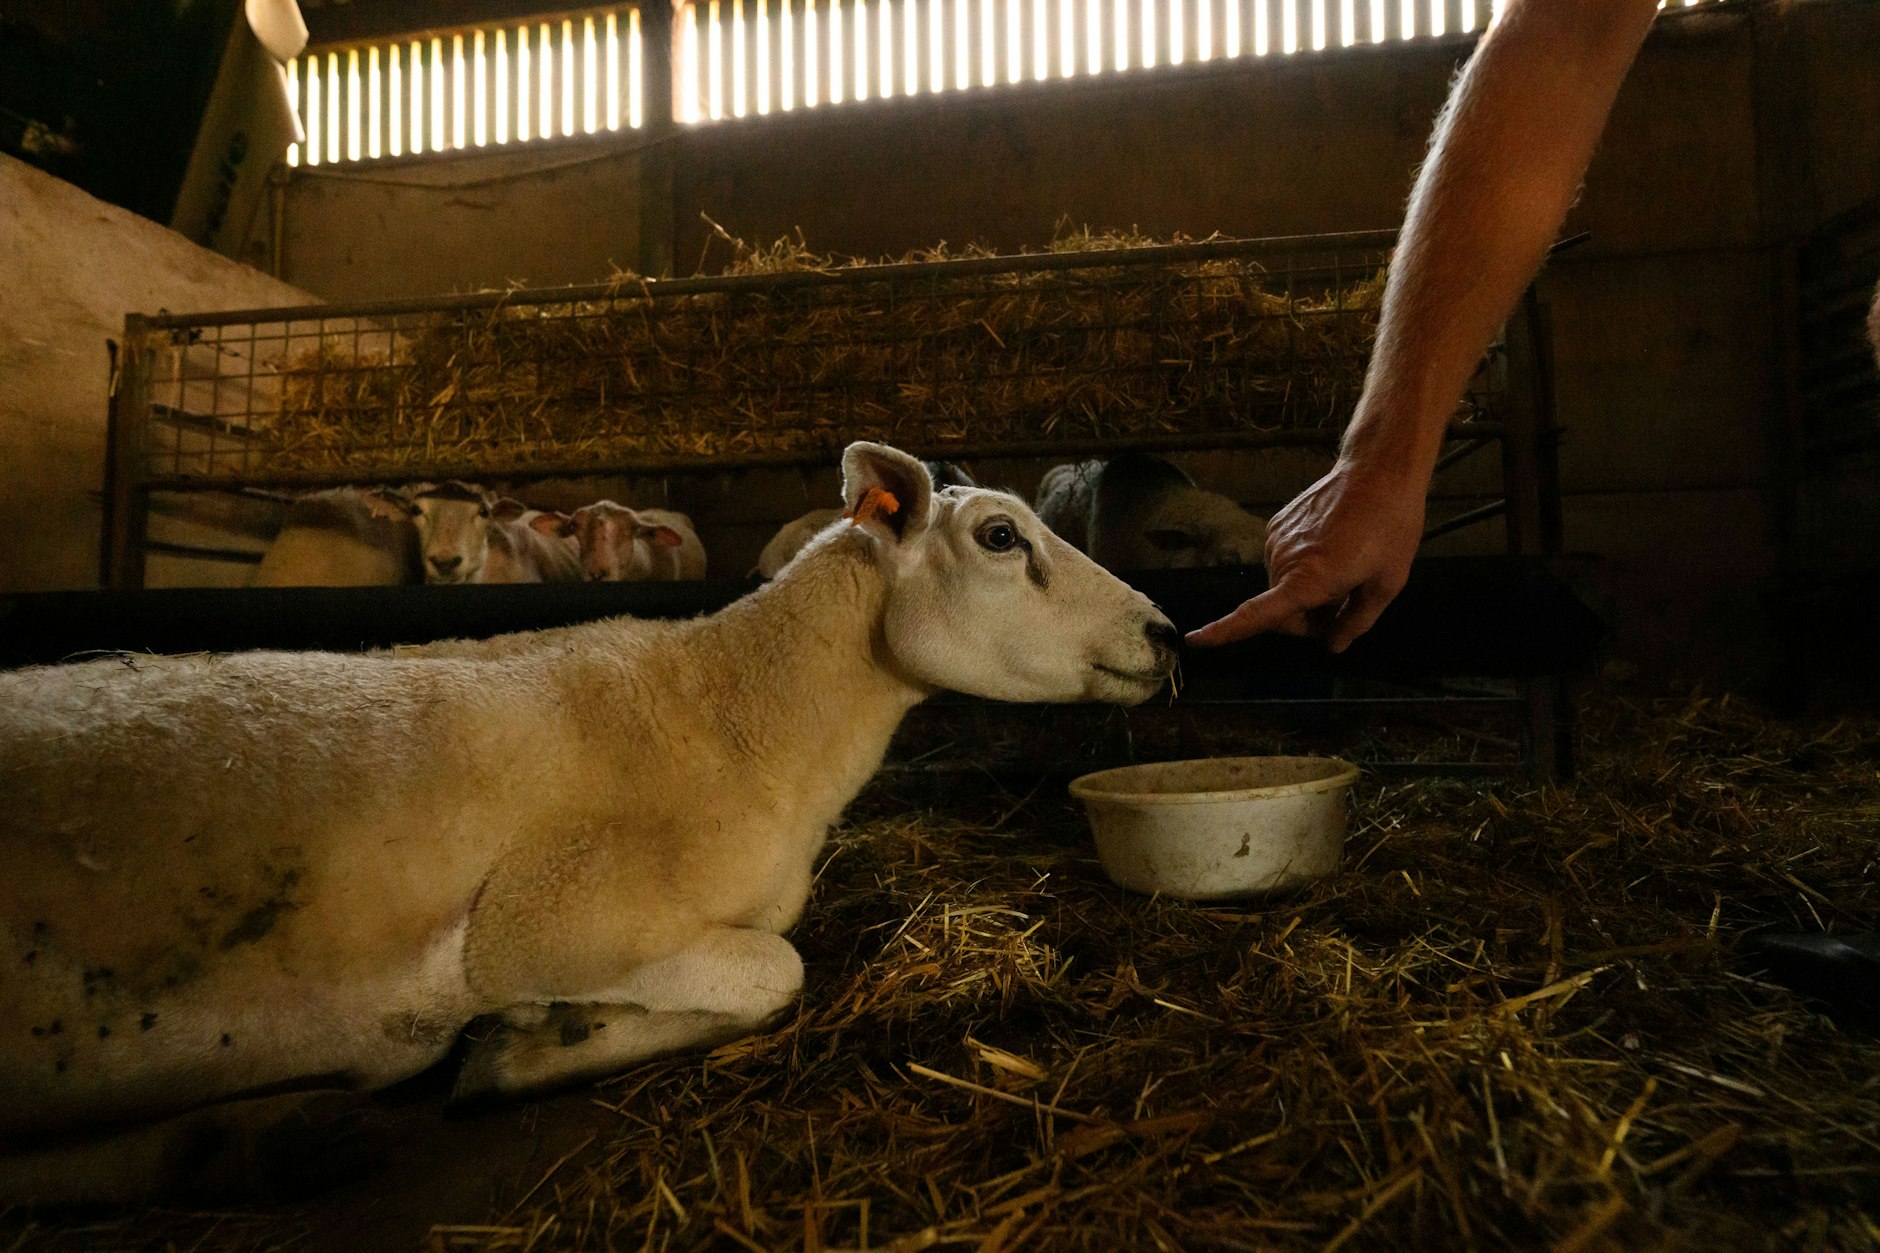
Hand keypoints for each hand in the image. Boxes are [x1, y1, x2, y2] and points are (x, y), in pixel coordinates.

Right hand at [1185, 460, 1426, 652]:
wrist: (1378, 471)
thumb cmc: (1390, 527)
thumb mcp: (1387, 583)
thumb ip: (1356, 622)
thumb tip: (1333, 646)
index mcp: (1309, 580)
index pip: (1256, 614)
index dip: (1223, 632)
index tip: (1194, 640)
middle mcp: (1283, 561)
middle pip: (1279, 613)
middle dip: (1306, 621)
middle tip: (1342, 609)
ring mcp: (1276, 540)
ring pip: (1279, 588)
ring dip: (1304, 594)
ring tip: (1343, 574)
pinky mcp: (1277, 524)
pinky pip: (1282, 563)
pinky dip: (1300, 569)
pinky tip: (1331, 553)